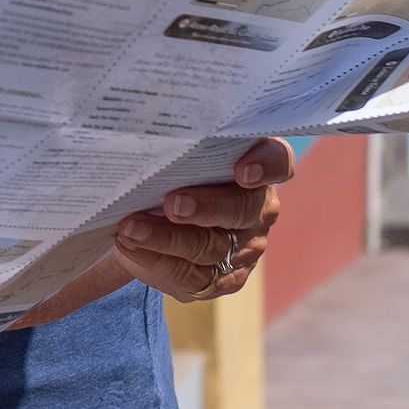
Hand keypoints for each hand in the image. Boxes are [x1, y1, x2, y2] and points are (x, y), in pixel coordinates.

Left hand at [112, 137, 289, 300]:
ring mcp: (245, 247)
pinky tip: (131, 246)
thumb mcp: (175, 150)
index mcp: (257, 165)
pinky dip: (158, 260)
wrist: (152, 217)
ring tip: (130, 228)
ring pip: (211, 246)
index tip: (242, 170)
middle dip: (206, 207)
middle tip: (171, 203)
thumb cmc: (170, 169)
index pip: (278, 161)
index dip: (266, 165)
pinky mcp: (224, 278)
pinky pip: (194, 276)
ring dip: (167, 238)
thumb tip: (142, 129)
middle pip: (242, 209)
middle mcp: (259, 208)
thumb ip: (176, 141)